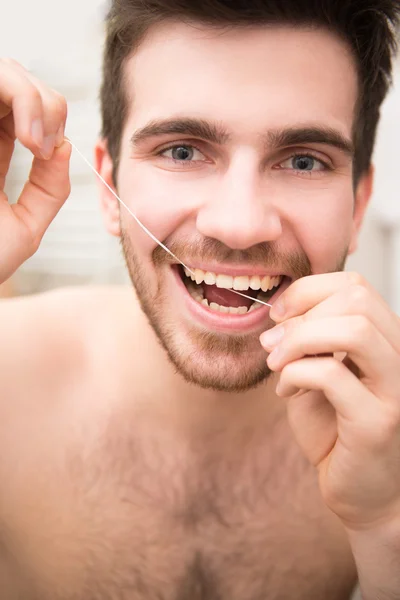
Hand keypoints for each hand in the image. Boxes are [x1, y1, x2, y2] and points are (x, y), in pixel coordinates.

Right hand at [0, 58, 70, 283]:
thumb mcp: (26, 229)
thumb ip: (49, 190)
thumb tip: (66, 145)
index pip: (26, 108)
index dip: (48, 113)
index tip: (50, 151)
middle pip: (13, 78)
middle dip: (42, 99)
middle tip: (45, 142)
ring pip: (0, 72)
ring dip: (26, 94)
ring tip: (35, 139)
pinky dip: (11, 95)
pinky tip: (25, 136)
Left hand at [260, 272, 399, 529]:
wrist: (362, 494)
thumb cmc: (337, 432)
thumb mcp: (318, 374)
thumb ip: (309, 341)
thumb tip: (282, 312)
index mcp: (386, 341)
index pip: (356, 286)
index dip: (308, 290)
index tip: (278, 314)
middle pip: (357, 299)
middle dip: (301, 313)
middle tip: (272, 342)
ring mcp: (395, 389)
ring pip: (354, 329)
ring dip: (299, 340)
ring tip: (276, 363)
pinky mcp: (378, 421)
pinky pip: (330, 375)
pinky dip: (294, 375)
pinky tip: (285, 393)